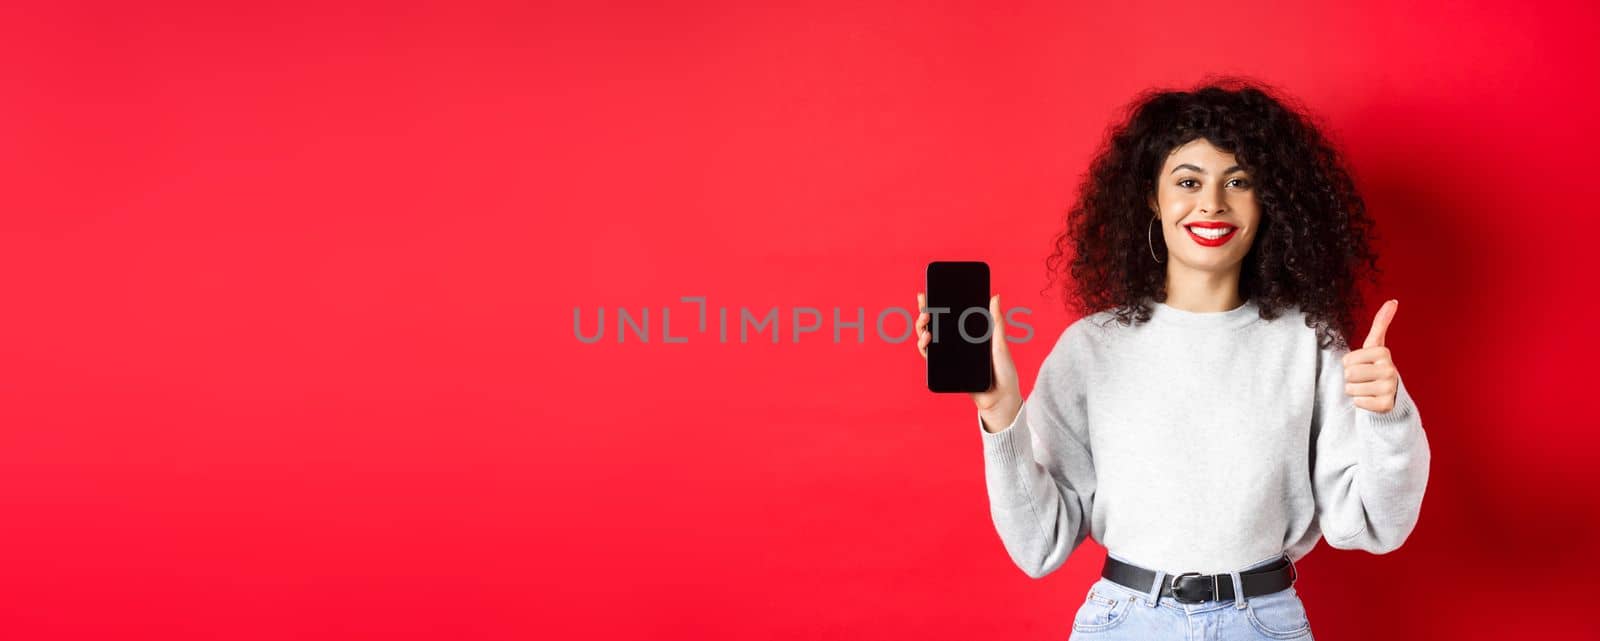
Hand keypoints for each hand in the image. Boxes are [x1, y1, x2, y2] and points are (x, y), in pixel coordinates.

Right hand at [916, 292, 1021, 431]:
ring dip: (922, 329)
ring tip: (926, 324)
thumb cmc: (1004, 372)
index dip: (939, 303)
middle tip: (925, 307)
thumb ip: (996, 322)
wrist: (1000, 398)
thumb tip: (995, 296)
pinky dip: (924, 347)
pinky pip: (931, 356)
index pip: (952, 315)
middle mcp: (958, 343)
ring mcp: (951, 355)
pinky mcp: (946, 368)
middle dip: (926, 314)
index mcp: (971, 333)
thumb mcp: (1001, 344)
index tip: (929, 293)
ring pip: (930, 338)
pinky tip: (927, 339)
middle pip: (937, 324)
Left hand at [1342, 299, 1401, 413]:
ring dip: (1355, 390)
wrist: (1391, 393)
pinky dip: (1361, 402)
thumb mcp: (1376, 345)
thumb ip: (1381, 323)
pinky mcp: (1385, 405)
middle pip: (1348, 374)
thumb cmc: (1377, 366)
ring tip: (1368, 388)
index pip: (1347, 360)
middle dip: (1351, 378)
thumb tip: (1392, 300)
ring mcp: (1389, 388)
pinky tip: (1372, 398)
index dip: (1350, 364)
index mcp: (1384, 353)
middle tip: (1365, 378)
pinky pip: (1358, 402)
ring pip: (1351, 389)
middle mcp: (1389, 370)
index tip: (1364, 364)